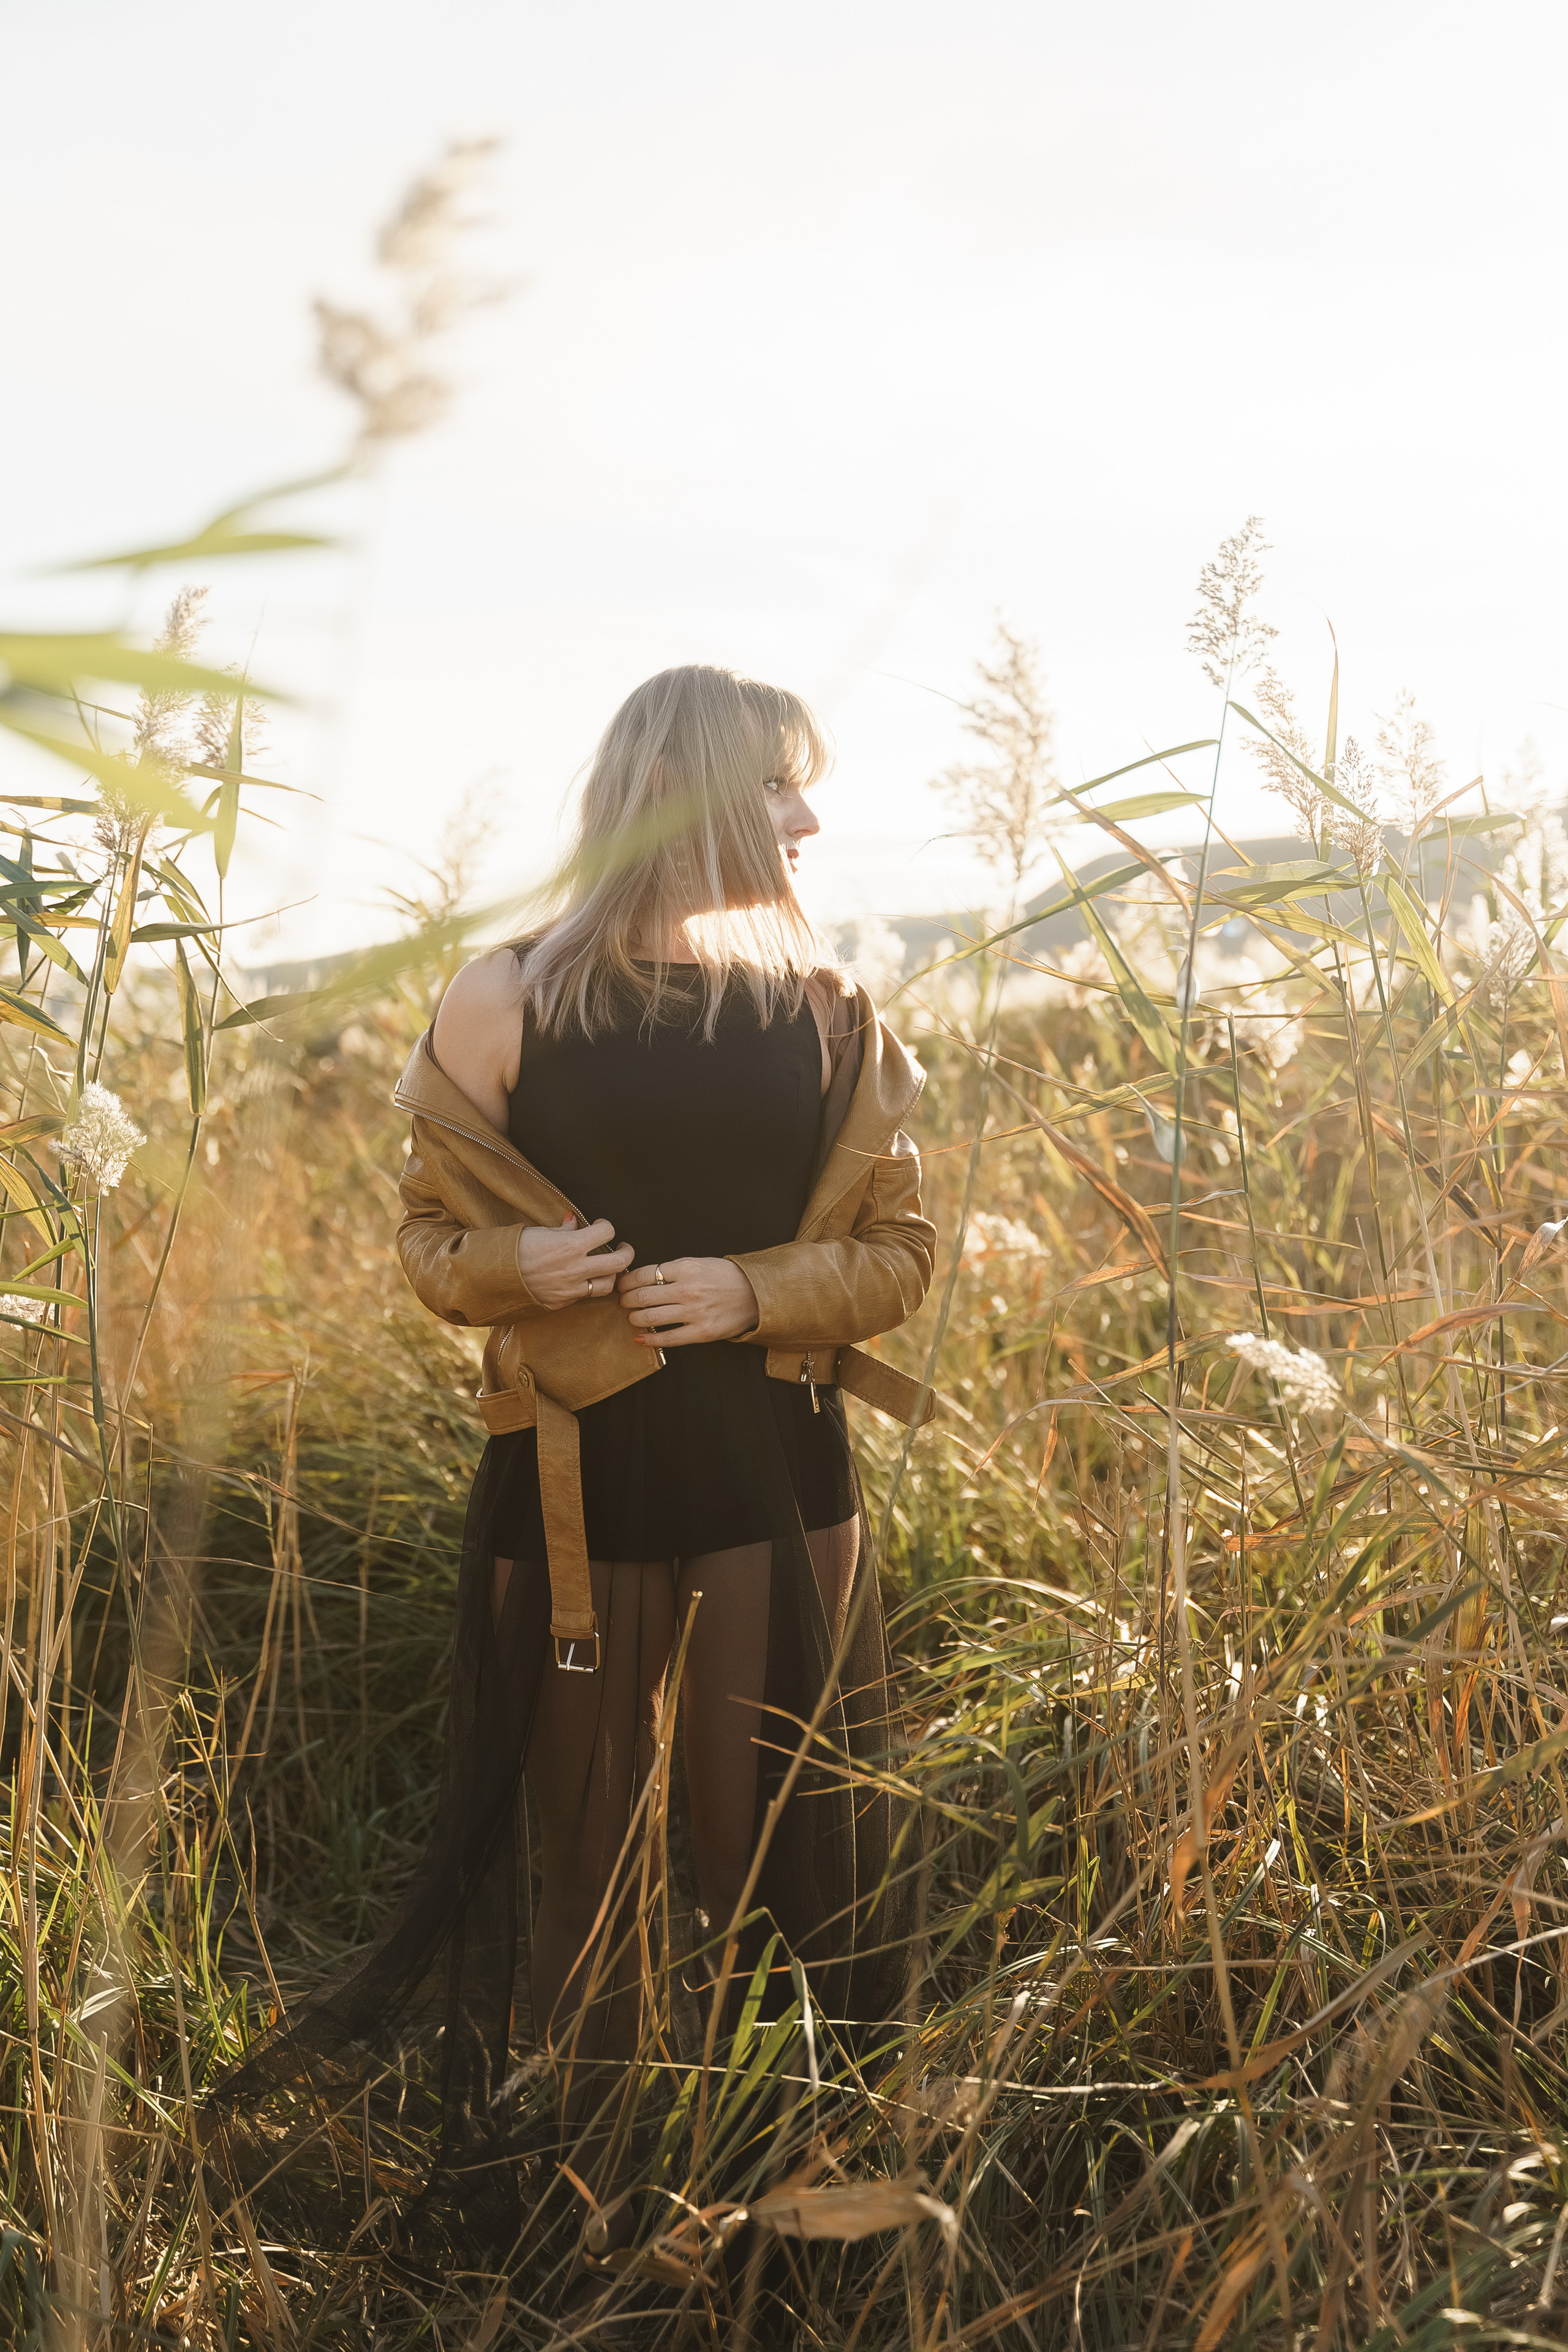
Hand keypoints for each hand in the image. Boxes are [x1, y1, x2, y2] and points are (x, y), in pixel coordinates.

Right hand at [518, 1215, 633, 1309]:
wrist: (492, 1277)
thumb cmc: (513, 1249)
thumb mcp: (539, 1231)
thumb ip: (563, 1229)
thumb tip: (574, 1221)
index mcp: (571, 1245)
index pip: (607, 1232)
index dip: (607, 1226)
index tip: (601, 1226)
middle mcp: (575, 1268)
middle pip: (619, 1262)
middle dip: (626, 1253)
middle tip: (623, 1248)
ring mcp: (571, 1289)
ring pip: (608, 1285)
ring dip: (611, 1275)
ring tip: (606, 1267)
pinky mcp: (563, 1303)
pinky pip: (586, 1296)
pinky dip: (589, 1287)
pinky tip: (584, 1279)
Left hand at [616, 1255, 759, 1345]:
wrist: (756, 1295)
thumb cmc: (727, 1277)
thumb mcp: (700, 1263)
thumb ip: (674, 1270)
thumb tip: (645, 1277)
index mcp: (686, 1268)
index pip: (645, 1273)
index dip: (628, 1281)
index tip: (622, 1285)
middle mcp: (688, 1290)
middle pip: (643, 1296)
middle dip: (627, 1300)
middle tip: (624, 1302)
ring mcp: (694, 1312)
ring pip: (651, 1317)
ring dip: (634, 1318)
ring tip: (632, 1317)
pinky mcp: (701, 1332)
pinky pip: (668, 1338)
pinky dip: (649, 1339)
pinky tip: (640, 1338)